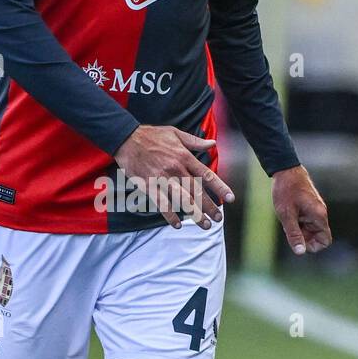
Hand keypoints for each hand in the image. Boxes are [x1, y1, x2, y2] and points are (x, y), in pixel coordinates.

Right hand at [115, 125, 234, 228]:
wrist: (127, 138)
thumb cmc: (152, 135)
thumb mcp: (176, 133)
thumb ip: (195, 141)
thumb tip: (213, 144)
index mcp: (184, 157)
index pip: (207, 175)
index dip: (220, 188)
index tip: (230, 199)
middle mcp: (176, 169)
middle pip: (197, 192)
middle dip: (210, 206)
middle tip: (218, 219)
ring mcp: (162, 179)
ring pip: (182, 200)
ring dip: (195, 214)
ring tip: (205, 225)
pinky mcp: (149, 185)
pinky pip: (161, 204)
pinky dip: (170, 215)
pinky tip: (178, 224)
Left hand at [272, 165, 331, 255]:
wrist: (285, 170)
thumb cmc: (286, 191)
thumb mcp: (286, 215)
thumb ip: (294, 234)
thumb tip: (300, 252)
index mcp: (319, 216)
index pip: (325, 241)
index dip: (312, 245)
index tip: (298, 239)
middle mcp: (321, 213)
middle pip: (317, 236)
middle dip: (303, 236)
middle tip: (289, 226)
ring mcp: (316, 209)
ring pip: (310, 228)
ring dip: (298, 228)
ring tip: (288, 216)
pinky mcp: (310, 206)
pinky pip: (306, 220)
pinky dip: (297, 221)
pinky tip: (288, 212)